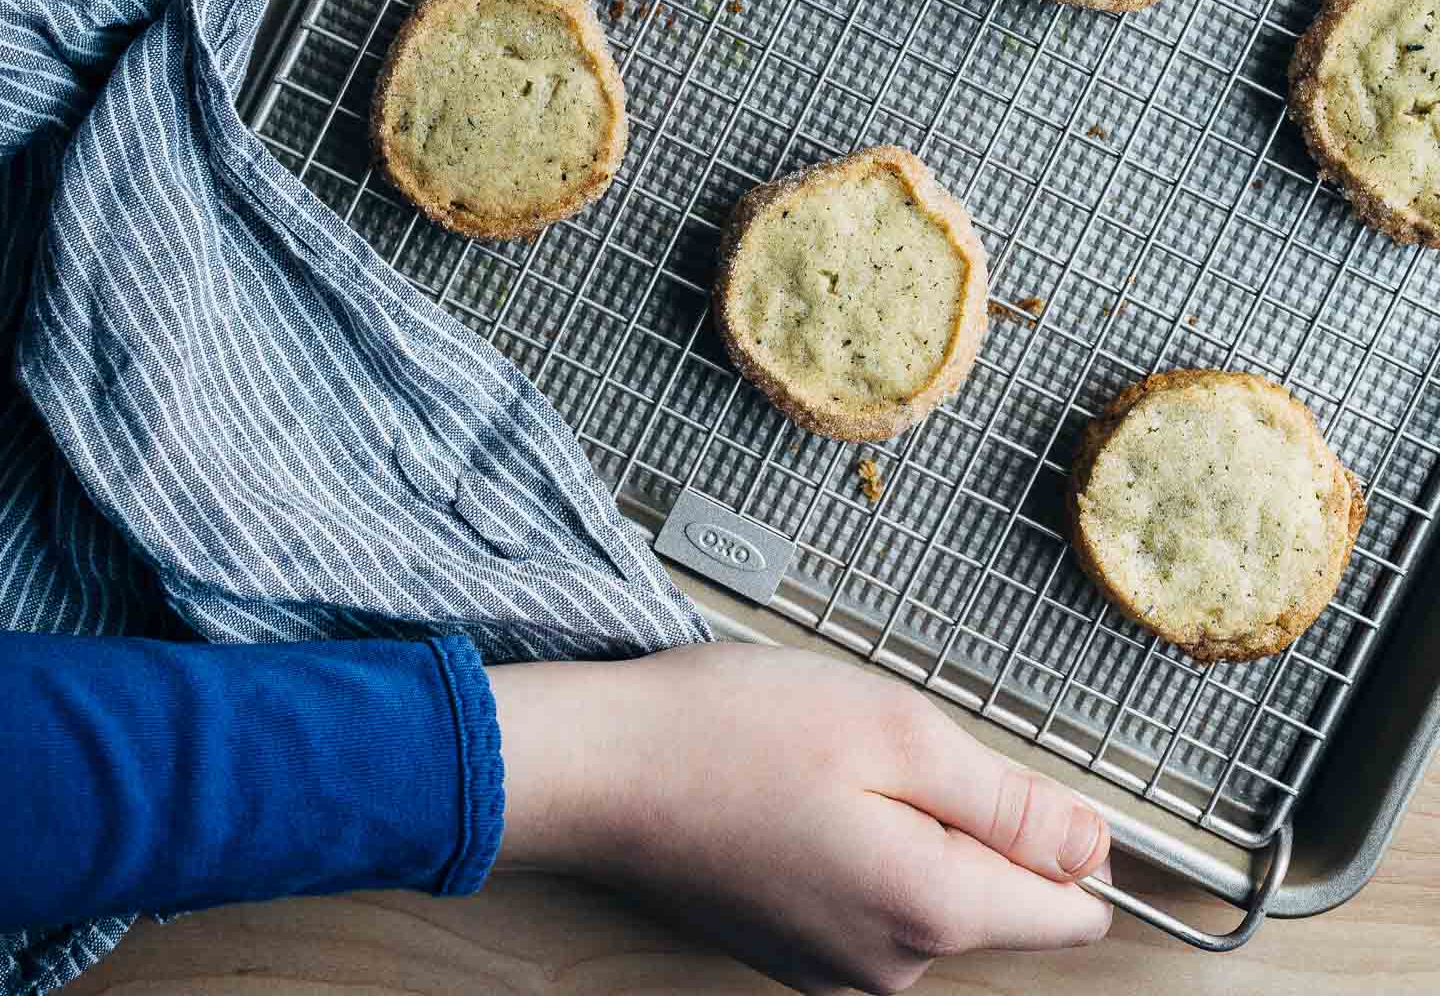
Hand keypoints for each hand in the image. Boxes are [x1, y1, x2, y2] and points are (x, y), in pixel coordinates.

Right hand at [488, 640, 1110, 992]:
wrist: (601, 769)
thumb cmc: (731, 734)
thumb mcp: (898, 730)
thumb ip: (1008, 800)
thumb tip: (1094, 844)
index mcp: (931, 909)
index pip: (1070, 910)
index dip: (1069, 833)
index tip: (1018, 772)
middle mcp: (890, 963)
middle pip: (996, 895)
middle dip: (968, 811)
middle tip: (892, 741)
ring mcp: (835, 965)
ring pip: (929, 888)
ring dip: (907, 819)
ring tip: (831, 758)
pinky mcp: (793, 947)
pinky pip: (869, 893)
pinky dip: (856, 837)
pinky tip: (800, 788)